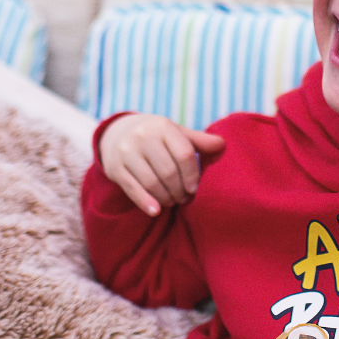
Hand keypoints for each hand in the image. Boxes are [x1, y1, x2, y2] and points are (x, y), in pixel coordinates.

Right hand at [99, 113, 225, 216]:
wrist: (117, 133)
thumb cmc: (156, 136)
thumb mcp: (176, 133)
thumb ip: (198, 140)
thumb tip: (222, 145)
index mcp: (163, 126)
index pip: (184, 154)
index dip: (193, 175)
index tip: (195, 188)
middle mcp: (143, 137)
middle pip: (168, 172)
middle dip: (180, 190)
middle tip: (185, 198)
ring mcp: (127, 152)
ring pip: (151, 183)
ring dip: (166, 197)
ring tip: (172, 201)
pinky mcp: (115, 168)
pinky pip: (132, 189)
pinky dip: (145, 202)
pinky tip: (156, 211)